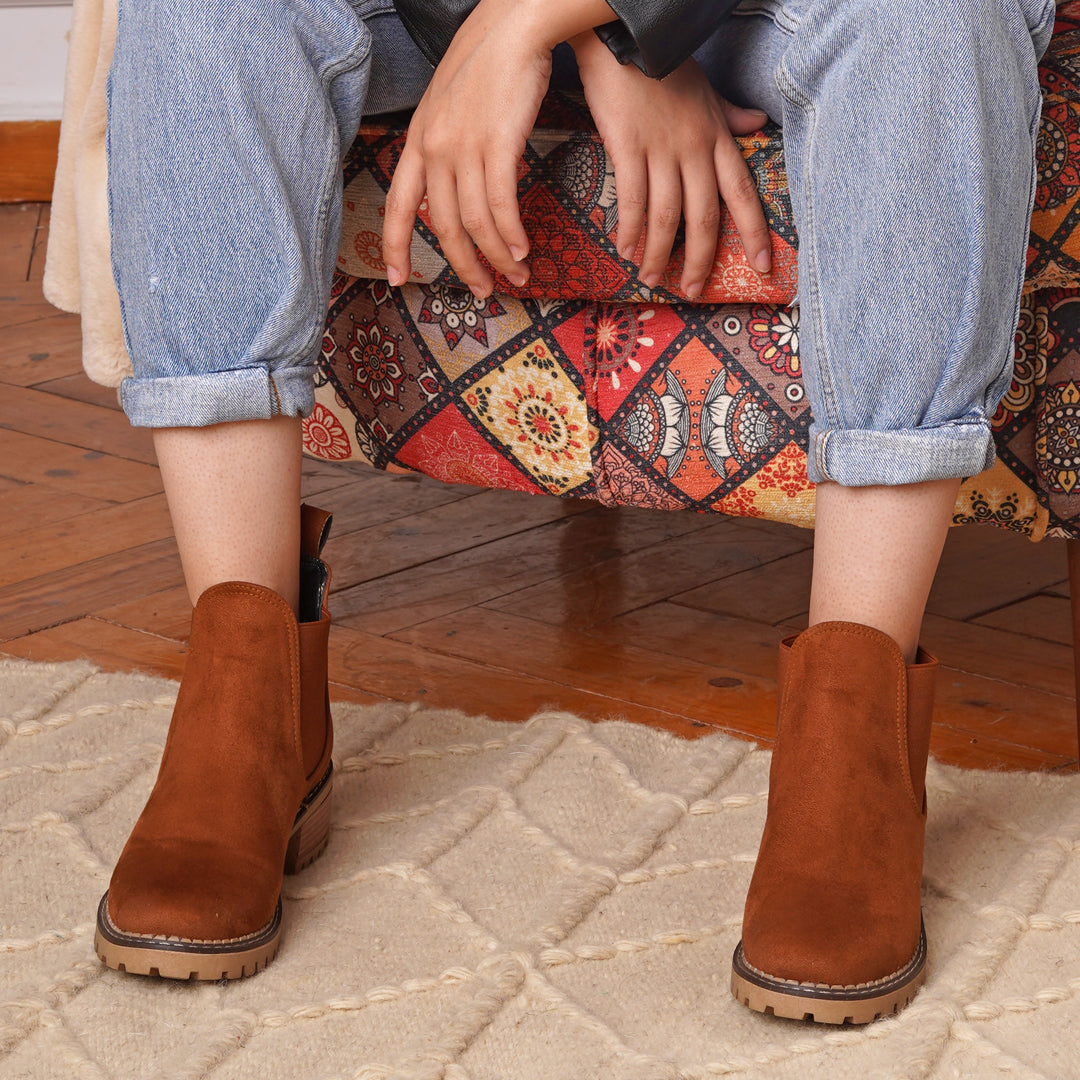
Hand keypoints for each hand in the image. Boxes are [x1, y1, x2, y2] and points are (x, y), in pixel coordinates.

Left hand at [381, 0, 548, 297]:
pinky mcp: (496, 143)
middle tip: (484, 290)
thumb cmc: (489, 60)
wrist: (514, 22)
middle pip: (442, 226)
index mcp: (419, 139)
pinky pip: (500, 205)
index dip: (395, 245)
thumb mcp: (451, 104)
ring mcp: (463, 145)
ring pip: (474, 223)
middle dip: (464, 266)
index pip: (398, 204)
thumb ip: (448, 144)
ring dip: (497, 257)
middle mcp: (434, 146)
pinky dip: (511, 234)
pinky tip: (522, 249)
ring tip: (516, 273)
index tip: (398, 278)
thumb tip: (459, 182)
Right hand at [572, 33, 771, 296]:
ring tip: (652, 278)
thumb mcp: (705, 89)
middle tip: (694, 290)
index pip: (742, 195)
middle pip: (705, 218)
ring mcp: (662, 150)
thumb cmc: (663, 63)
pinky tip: (624, 249)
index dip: (754, 234)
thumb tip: (757, 124)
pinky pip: (633, 200)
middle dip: (702, 261)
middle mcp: (695, 149)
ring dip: (659, 254)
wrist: (626, 33)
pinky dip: (629, 230)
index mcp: (717, 138)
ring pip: (667, 217)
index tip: (762, 268)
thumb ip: (729, 114)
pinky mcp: (628, 147)